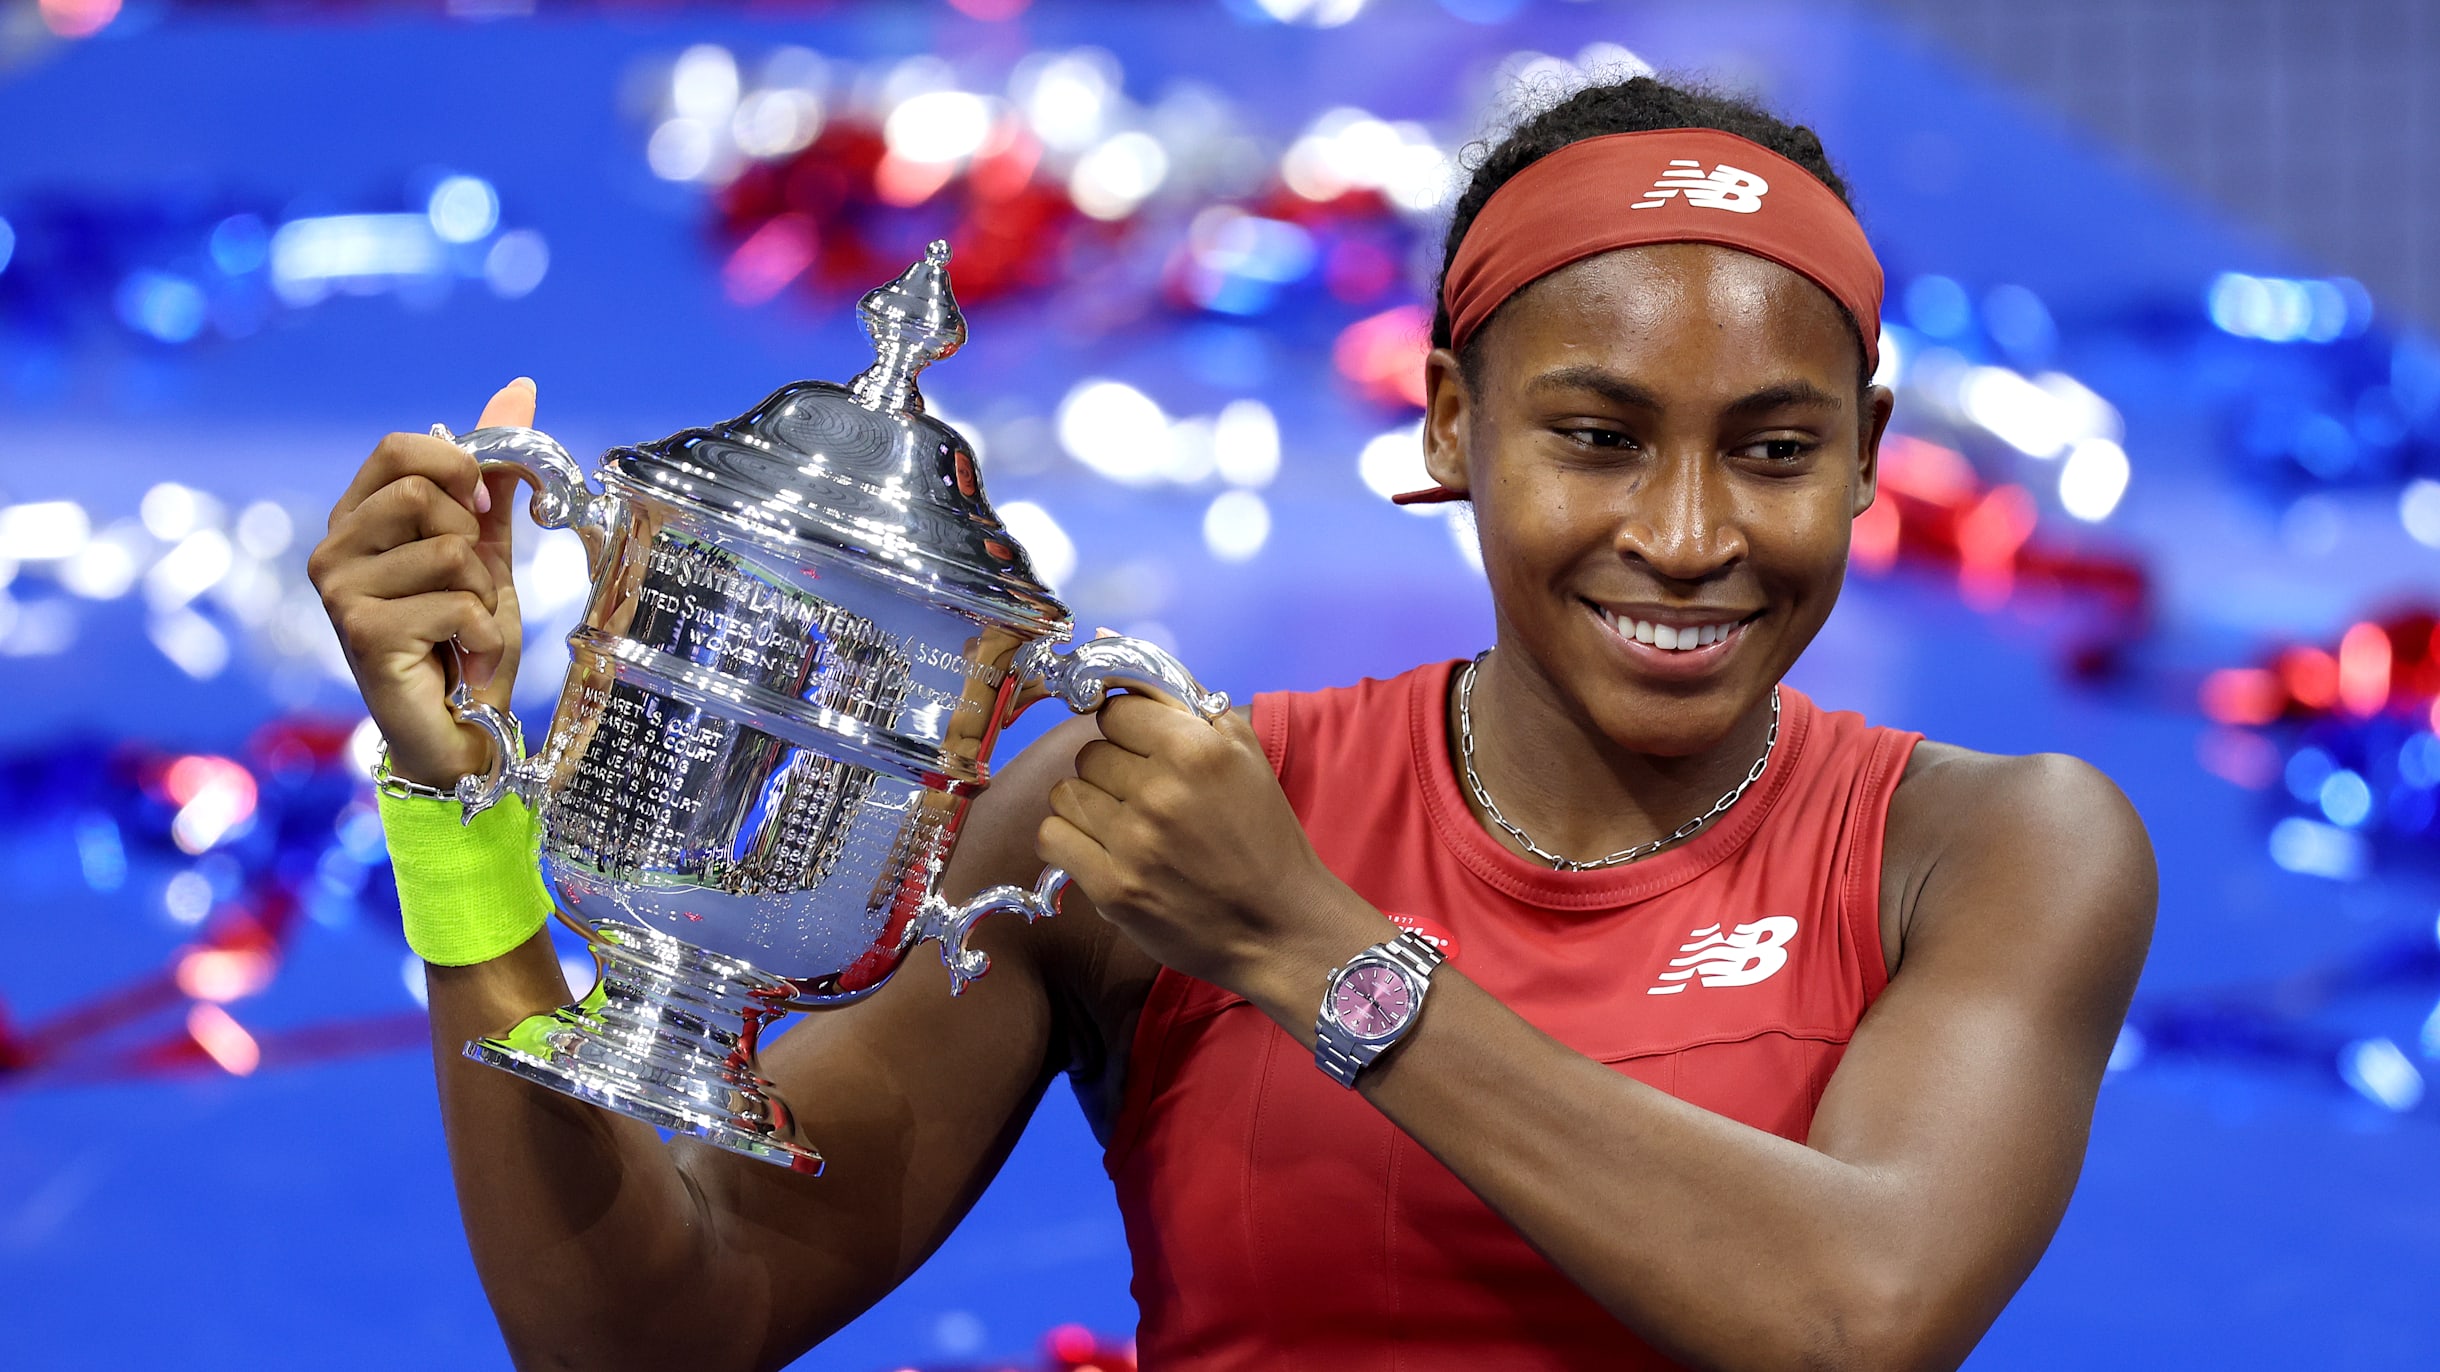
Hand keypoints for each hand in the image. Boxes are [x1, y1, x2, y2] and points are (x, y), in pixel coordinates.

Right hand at [307, 379, 535, 789]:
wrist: (461, 728)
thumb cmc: (464, 639)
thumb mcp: (486, 549)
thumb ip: (495, 476)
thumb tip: (519, 388)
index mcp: (356, 519)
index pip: (400, 447)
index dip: (457, 469)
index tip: (479, 513)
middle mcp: (333, 549)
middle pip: (424, 491)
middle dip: (473, 544)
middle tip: (468, 590)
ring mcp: (339, 591)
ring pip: (449, 550)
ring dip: (483, 594)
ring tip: (465, 630)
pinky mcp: (362, 633)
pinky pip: (457, 601)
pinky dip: (484, 634)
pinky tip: (466, 661)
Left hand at [1037, 692, 1393, 1009]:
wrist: (1279, 926)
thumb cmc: (1264, 837)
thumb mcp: (1246, 755)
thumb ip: (1189, 705)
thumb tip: (1124, 667)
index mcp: (1195, 749)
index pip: (1116, 711)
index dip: (1129, 730)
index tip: (1144, 750)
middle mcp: (1159, 791)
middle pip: (1089, 753)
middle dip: (1113, 770)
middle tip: (1145, 798)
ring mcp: (1132, 842)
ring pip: (1064, 793)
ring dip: (1089, 805)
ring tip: (1124, 826)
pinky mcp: (1112, 888)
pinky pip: (1052, 837)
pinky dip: (1069, 841)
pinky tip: (1100, 850)